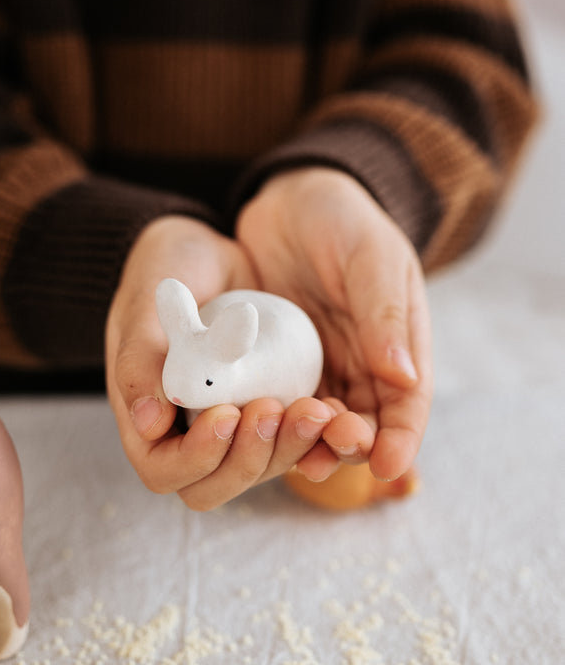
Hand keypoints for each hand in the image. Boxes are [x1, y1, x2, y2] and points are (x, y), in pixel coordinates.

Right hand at [105, 215, 335, 509]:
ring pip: (262, 467)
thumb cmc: (167, 270)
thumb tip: (149, 424)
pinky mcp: (272, 410)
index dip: (196, 456)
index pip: (166, 469)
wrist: (212, 250)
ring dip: (289, 448)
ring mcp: (234, 428)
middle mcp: (189, 433)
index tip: (226, 414)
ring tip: (312, 409)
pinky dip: (313, 431)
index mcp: (149, 417)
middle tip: (272, 409)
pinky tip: (330, 405)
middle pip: (217, 483)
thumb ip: (139, 358)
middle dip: (250, 458)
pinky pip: (294, 439)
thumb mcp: (145, 303)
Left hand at [236, 168, 432, 482]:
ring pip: (319, 424)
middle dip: (351, 445)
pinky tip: (256, 429)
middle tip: (330, 447)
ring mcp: (319, 368)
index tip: (388, 466)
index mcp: (400, 344)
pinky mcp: (277, 365)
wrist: (287, 198)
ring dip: (310, 442)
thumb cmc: (341, 219)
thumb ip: (384, 313)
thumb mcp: (370, 256)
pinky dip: (272, 422)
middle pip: (364, 424)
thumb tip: (404, 377)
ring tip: (295, 449)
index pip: (408, 404)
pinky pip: (278, 403)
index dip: (402, 439)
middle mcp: (363, 366)